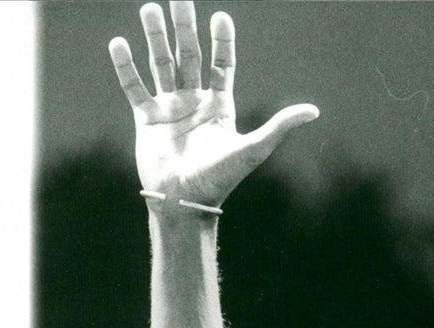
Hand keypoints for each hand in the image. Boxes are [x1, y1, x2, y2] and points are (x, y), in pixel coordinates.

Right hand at [109, 1, 318, 207]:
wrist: (184, 203)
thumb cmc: (219, 180)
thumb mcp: (252, 149)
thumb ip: (279, 127)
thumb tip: (314, 111)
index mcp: (219, 108)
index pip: (221, 65)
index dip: (221, 41)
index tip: (220, 15)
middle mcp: (194, 104)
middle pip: (189, 56)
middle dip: (185, 27)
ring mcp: (170, 110)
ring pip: (161, 65)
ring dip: (156, 37)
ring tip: (150, 8)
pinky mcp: (147, 120)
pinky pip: (135, 88)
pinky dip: (126, 67)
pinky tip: (119, 43)